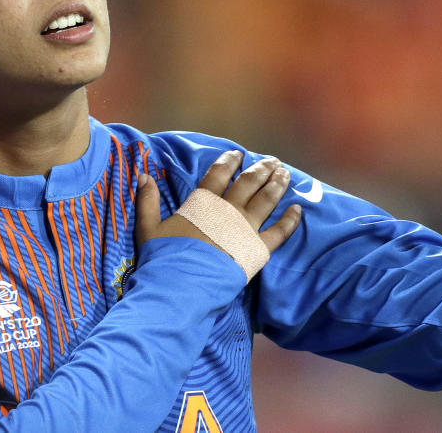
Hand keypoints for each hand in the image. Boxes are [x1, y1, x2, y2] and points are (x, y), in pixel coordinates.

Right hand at [135, 150, 301, 255]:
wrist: (181, 288)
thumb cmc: (163, 259)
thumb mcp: (148, 228)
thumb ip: (147, 201)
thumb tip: (142, 175)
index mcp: (203, 203)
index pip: (218, 174)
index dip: (229, 161)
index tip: (238, 154)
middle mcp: (228, 210)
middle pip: (249, 183)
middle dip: (261, 169)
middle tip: (272, 161)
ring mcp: (245, 228)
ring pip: (267, 200)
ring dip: (278, 185)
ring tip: (285, 174)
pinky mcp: (258, 249)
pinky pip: (280, 231)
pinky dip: (290, 219)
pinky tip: (298, 209)